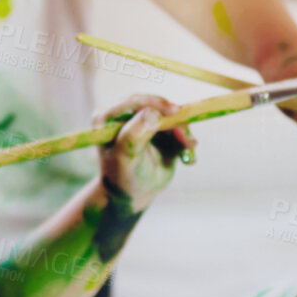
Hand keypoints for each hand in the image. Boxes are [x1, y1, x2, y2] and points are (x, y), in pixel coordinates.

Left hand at [96, 94, 194, 212]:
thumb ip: (134, 135)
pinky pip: (178, 127)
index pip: (133, 101)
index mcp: (108, 117)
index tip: (174, 112)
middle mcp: (126, 114)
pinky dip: (186, 139)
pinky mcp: (160, 129)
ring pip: (170, 116)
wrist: (133, 194)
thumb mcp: (125, 157)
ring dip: (183, 131)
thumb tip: (152, 113)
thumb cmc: (122, 177)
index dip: (155, 103)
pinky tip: (187, 157)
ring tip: (188, 148)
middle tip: (187, 140)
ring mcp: (144, 120)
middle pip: (155, 106)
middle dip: (174, 121)